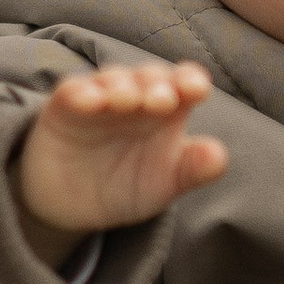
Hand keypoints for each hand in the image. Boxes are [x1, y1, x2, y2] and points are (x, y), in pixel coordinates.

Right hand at [15, 62, 225, 258]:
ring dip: (122, 84)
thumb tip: (219, 155)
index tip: (197, 91)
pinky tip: (91, 101)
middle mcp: (136, 96)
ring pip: (113, 77)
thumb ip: (193, 170)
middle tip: (162, 102)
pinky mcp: (65, 106)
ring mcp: (100, 97)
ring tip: (127, 100)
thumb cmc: (127, 185)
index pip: (185, 82)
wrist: (73, 207)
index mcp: (168, 110)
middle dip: (158, 83)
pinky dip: (81, 92)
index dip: (191, 80)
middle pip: (150, 76)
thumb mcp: (164, 184)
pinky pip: (73, 90)